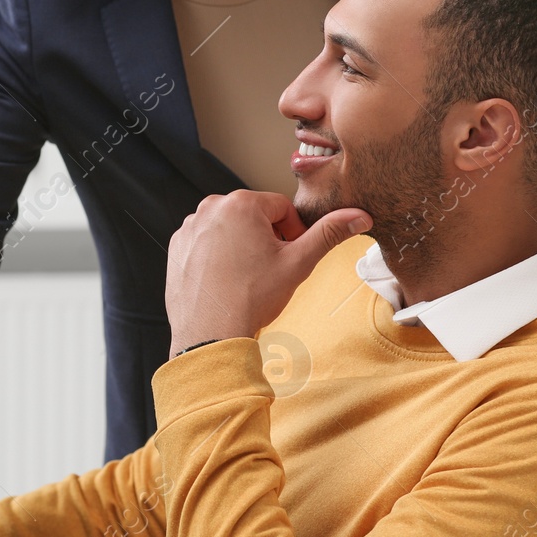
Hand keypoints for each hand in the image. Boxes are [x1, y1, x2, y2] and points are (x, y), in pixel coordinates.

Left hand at [164, 190, 370, 356]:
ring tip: (245, 276)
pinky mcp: (177, 246)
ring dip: (242, 245)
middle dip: (266, 238)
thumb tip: (359, 216)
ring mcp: (190, 226)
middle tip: (267, 270)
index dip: (293, 233)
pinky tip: (225, 279)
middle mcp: (210, 207)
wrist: (210, 333)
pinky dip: (217, 255)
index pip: (281, 208)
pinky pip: (206, 242)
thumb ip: (329, 234)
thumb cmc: (251, 297)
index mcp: (241, 203)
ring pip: (229, 228)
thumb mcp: (298, 263)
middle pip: (253, 216)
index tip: (289, 257)